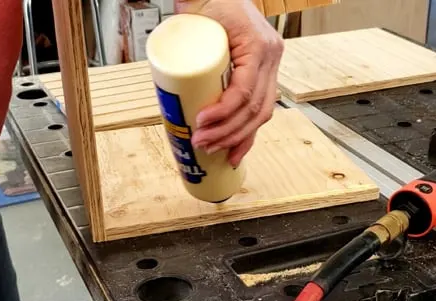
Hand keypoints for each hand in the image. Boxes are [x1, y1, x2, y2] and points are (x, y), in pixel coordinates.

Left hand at [176, 0, 283, 165]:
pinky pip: (261, 110)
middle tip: (202, 142)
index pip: (245, 89)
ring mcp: (271, 68)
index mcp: (258, 45)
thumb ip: (183, 33)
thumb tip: (164, 70)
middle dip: (227, 132)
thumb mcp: (199, 14)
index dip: (224, 112)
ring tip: (214, 150)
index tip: (201, 121)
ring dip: (237, 138)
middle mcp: (271, 58)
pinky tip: (236, 151)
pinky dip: (248, 134)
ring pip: (261, 114)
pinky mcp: (264, 77)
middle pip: (255, 108)